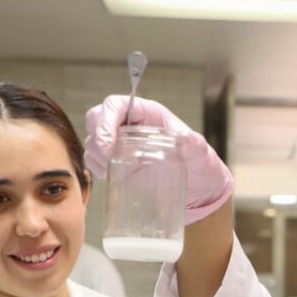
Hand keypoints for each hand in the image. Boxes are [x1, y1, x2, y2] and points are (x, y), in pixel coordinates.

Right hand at [84, 96, 233, 223]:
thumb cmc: (200, 167)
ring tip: (109, 169)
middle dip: (97, 136)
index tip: (107, 143)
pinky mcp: (118, 162)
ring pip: (94, 138)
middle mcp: (132, 125)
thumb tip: (190, 139)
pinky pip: (96, 158)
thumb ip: (196, 147)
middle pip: (98, 117)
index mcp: (149, 115)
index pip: (117, 104)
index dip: (106, 119)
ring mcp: (122, 143)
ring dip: (95, 153)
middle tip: (105, 158)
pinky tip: (108, 175)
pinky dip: (96, 166)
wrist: (199, 191)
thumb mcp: (202, 156)